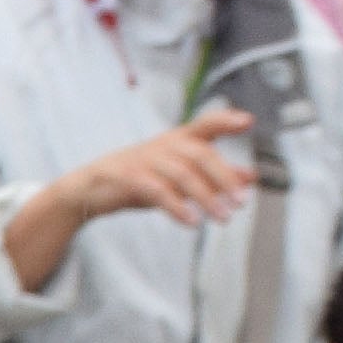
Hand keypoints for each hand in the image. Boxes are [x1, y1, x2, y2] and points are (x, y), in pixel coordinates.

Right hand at [62, 107, 259, 231]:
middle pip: (200, 154)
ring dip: (206, 198)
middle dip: (223, 178)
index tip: (248, 122)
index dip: (226, 120)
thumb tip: (250, 177)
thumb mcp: (179, 174)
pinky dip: (176, 207)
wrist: (91, 187)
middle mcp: (164, 144)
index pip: (205, 123)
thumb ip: (214, 175)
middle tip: (240, 202)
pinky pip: (157, 191)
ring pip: (182, 174)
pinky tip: (191, 222)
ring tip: (222, 218)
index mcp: (178, 139)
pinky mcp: (128, 177)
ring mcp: (145, 159)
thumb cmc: (141, 177)